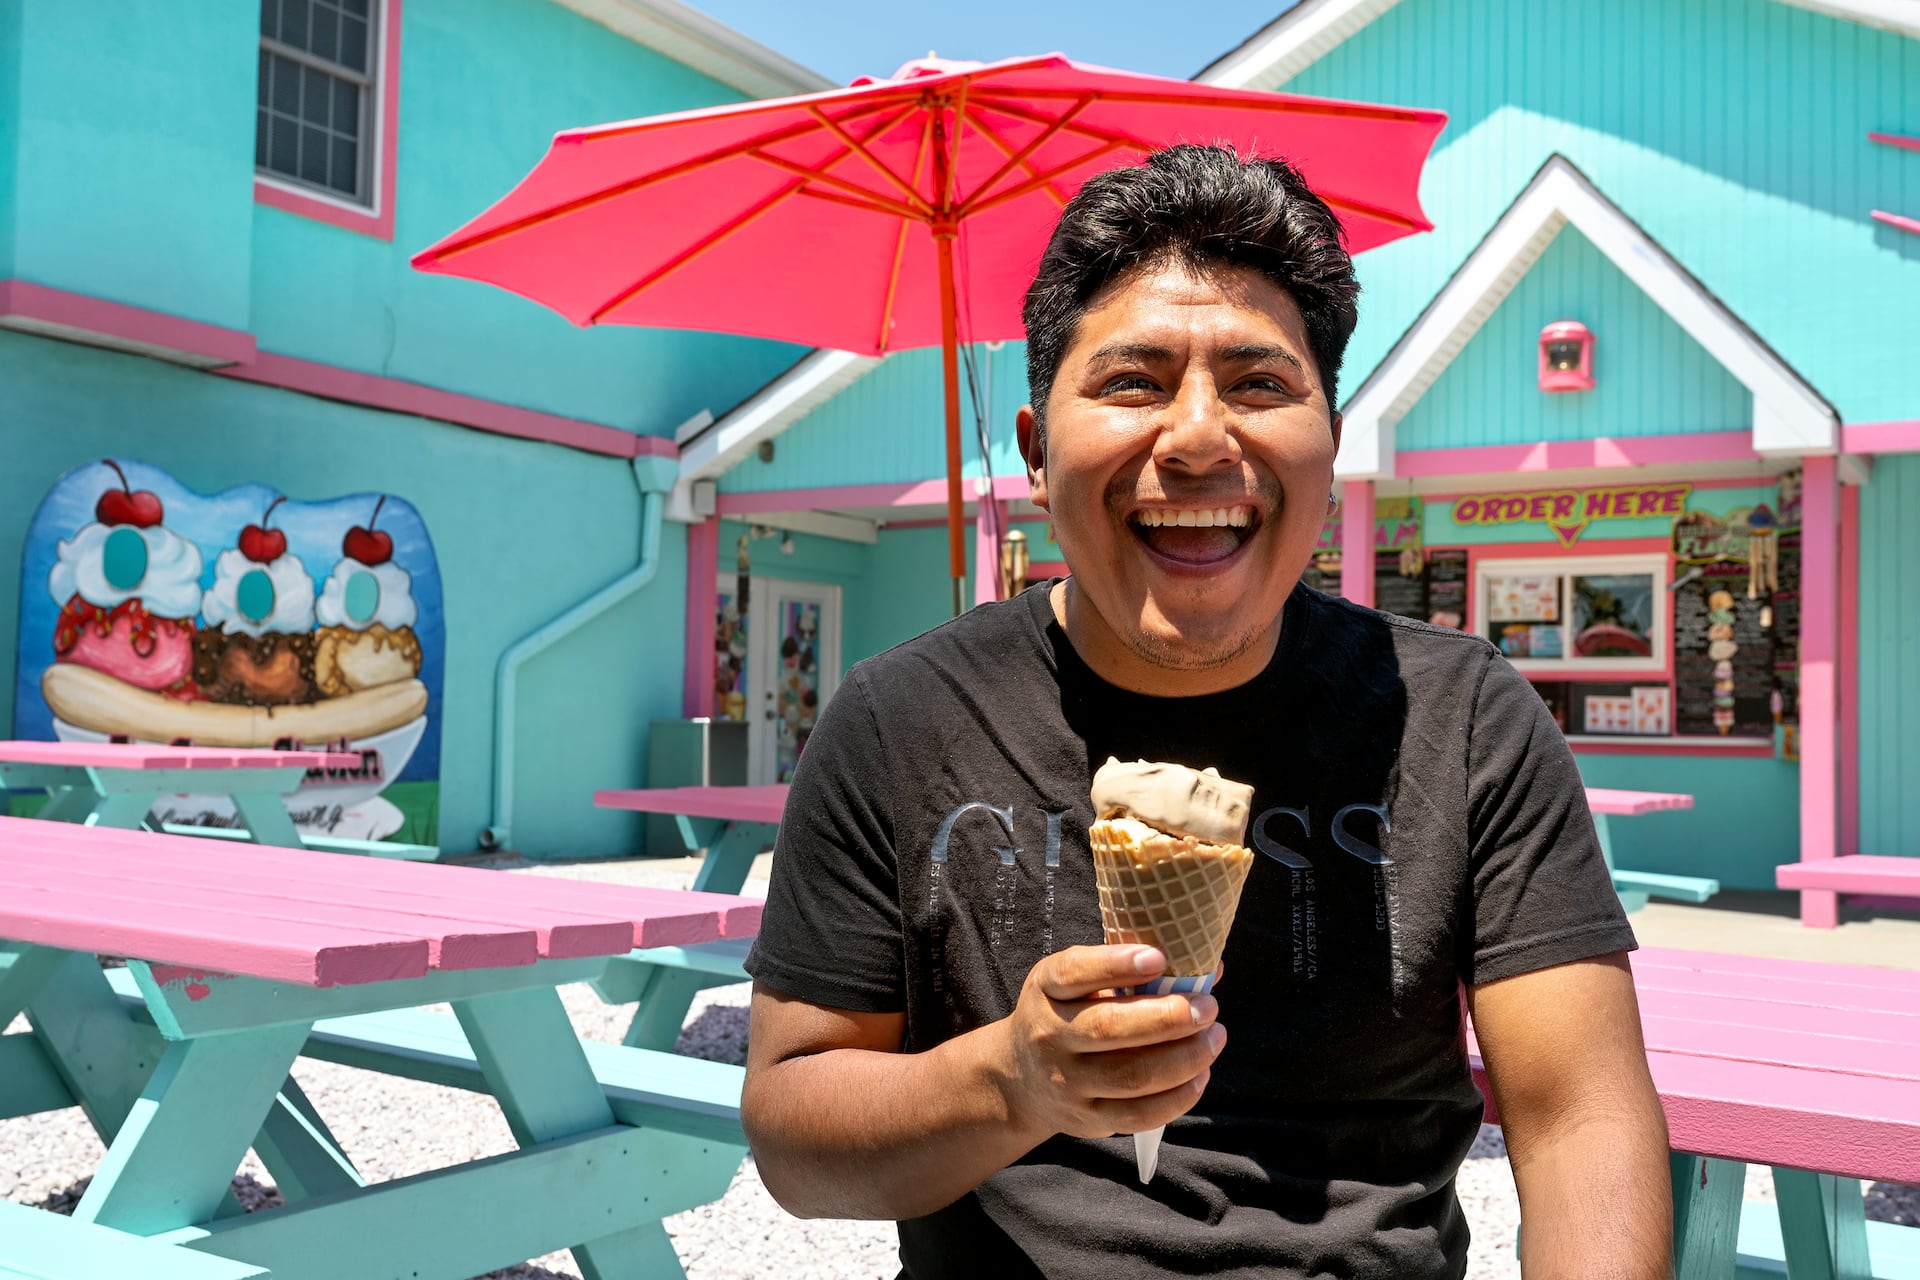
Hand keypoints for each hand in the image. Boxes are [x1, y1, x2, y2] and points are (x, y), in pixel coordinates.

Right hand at [992, 944, 1224, 1143]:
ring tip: (1214, 1038)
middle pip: (1109, 1028)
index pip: (1075, 973)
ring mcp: (1067, 1082)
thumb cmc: (1066, 1014)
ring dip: (1184, 1057)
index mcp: (1047, 989)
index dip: (1117, 964)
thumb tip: (1207, 968)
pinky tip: (1200, 1075)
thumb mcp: (1078, 982)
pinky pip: (1138, 1115)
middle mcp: (1050, 1035)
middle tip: (1208, 1007)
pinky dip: (1177, 1097)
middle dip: (1168, 1017)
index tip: (1159, 957)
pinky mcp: (1088, 1119)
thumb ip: (1131, 970)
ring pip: (1131, 1076)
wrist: (1020, 1078)